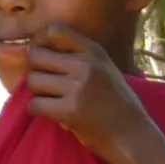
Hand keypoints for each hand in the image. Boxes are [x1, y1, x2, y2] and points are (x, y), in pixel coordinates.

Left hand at [25, 23, 162, 163]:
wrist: (131, 133)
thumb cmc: (116, 102)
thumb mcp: (105, 69)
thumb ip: (79, 57)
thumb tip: (38, 49)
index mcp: (94, 52)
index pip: (55, 30)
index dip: (40, 41)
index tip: (42, 56)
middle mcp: (85, 65)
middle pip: (36, 56)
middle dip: (34, 70)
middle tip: (44, 83)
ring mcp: (77, 87)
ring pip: (32, 81)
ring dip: (37, 92)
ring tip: (51, 100)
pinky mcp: (69, 110)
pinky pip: (35, 105)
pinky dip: (37, 111)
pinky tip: (51, 114)